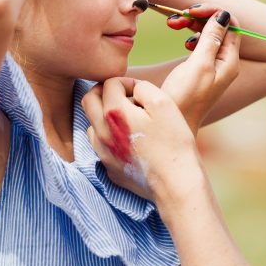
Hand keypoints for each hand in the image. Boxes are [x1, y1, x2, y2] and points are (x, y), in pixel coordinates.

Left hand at [82, 77, 202, 203]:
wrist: (176, 183)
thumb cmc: (174, 141)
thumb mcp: (163, 103)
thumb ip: (142, 87)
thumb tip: (131, 88)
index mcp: (114, 113)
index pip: (109, 84)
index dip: (125, 82)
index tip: (139, 91)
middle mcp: (102, 132)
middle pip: (89, 100)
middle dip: (105, 93)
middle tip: (124, 97)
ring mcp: (103, 152)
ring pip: (91, 124)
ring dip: (104, 116)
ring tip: (128, 120)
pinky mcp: (108, 168)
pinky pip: (100, 146)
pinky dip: (109, 137)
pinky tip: (129, 141)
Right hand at [161, 10, 240, 132]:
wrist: (172, 124)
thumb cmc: (184, 98)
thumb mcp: (199, 65)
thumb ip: (211, 39)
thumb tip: (224, 15)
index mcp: (229, 61)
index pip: (231, 24)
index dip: (212, 12)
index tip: (190, 11)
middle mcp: (225, 62)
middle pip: (219, 27)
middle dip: (199, 17)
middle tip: (176, 18)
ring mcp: (213, 65)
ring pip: (208, 33)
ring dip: (192, 25)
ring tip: (172, 23)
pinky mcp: (200, 69)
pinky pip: (200, 44)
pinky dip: (189, 36)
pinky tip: (181, 39)